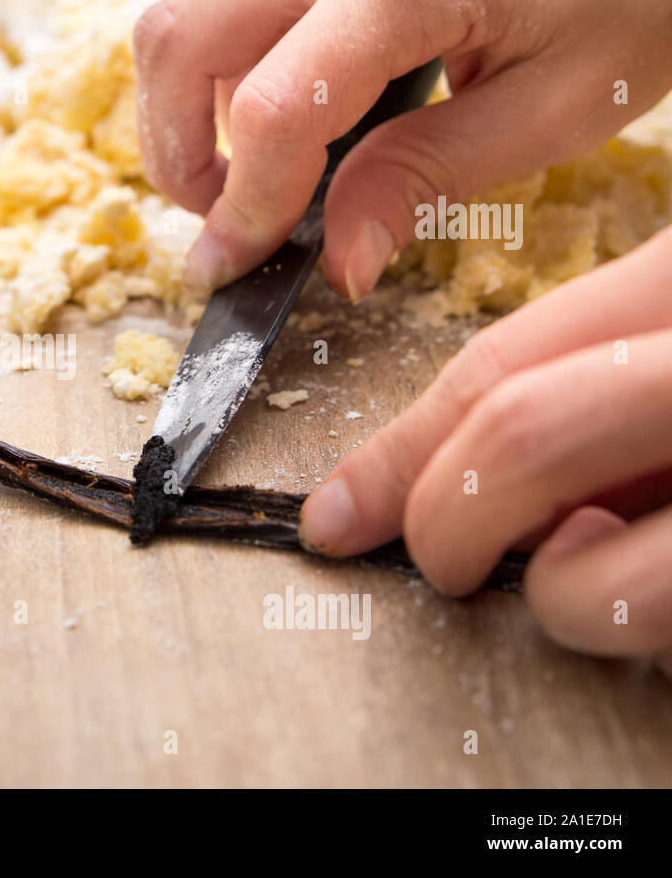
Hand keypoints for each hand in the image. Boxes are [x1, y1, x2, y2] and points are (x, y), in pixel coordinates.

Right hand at [133, 0, 671, 297]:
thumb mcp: (557, 104)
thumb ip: (430, 178)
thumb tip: (340, 264)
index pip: (272, 109)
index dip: (243, 207)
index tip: (232, 271)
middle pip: (178, 42)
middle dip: (174, 154)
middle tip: (224, 222)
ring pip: (189, 21)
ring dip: (190, 114)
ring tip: (258, 176)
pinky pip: (231, 6)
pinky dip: (227, 77)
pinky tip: (295, 116)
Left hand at [298, 226, 671, 673]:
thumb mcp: (666, 351)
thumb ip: (585, 388)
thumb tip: (449, 475)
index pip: (496, 363)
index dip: (394, 453)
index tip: (332, 516)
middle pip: (520, 434)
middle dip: (443, 521)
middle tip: (441, 560)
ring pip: (590, 567)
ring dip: (556, 594)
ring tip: (595, 568)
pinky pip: (656, 616)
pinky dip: (628, 621)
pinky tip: (655, 585)